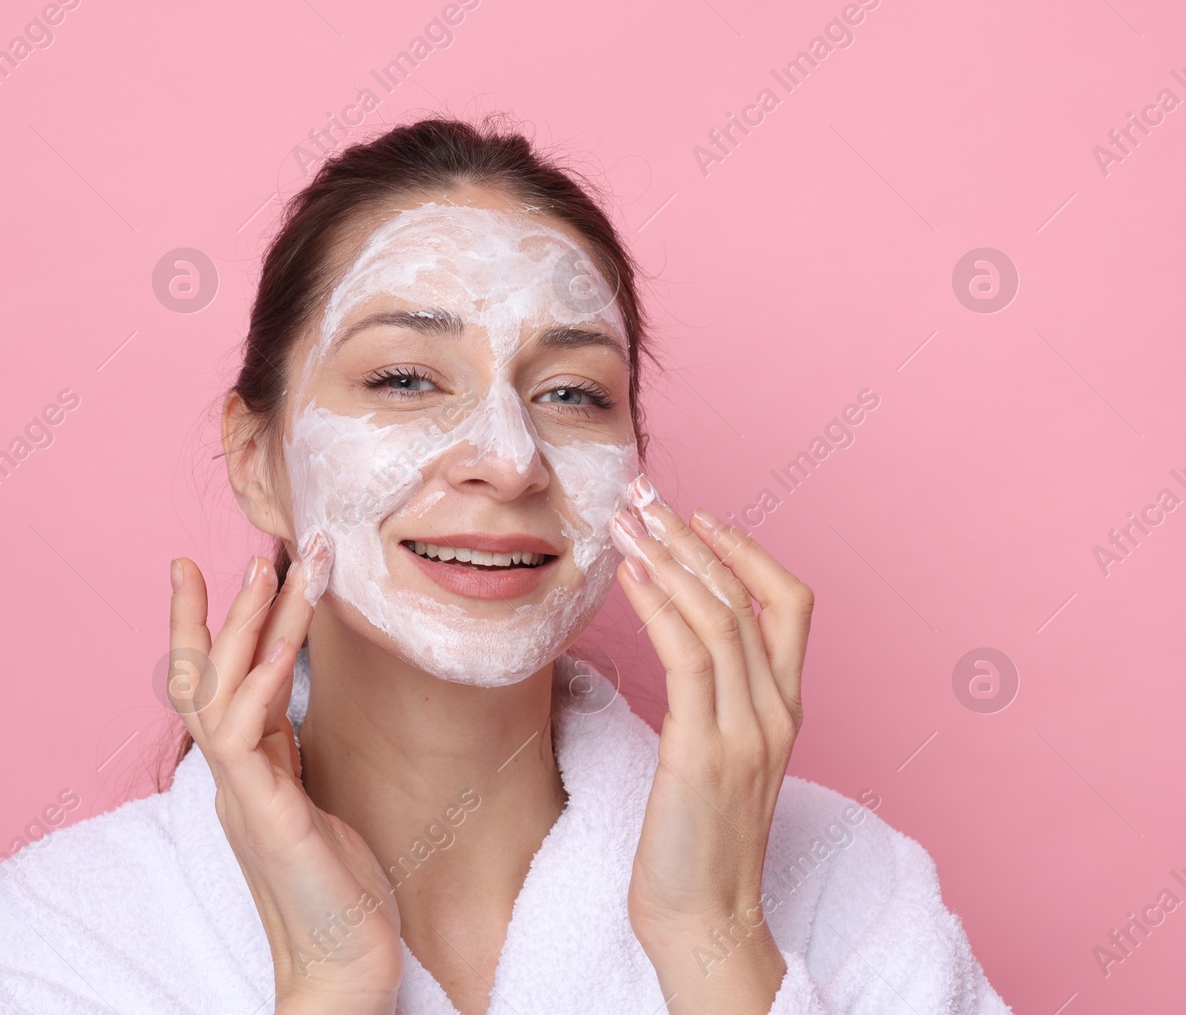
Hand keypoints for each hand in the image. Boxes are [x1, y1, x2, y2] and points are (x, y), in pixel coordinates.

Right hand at [168, 534, 402, 1013]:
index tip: (211, 570)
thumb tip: (289, 710)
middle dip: (221, 609)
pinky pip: (245, 739)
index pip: (221, 685)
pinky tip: (283, 644)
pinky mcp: (267, 816)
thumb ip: (291, 756)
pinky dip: (258, 684)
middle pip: (209, 677)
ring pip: (224, 692)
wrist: (340, 968)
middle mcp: (236, 777)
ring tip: (270, 565)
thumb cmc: (337, 890)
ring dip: (247, 626)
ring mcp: (244, 795)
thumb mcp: (314, 802)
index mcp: (250, 771)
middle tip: (241, 546)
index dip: (214, 628)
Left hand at [608, 477, 811, 1009]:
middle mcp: (775, 714)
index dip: (748, 553)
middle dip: (694, 537)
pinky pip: (688, 658)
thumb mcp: (715, 761)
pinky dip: (659, 604)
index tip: (700, 518)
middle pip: (747, 597)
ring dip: (670, 557)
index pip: (789, 606)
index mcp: (784, 712)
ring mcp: (746, 732)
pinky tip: (628, 572)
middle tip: (646, 494)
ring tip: (627, 518)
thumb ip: (712, 705)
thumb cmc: (695, 845)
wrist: (704, 922)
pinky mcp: (705, 754)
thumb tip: (674, 648)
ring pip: (719, 616)